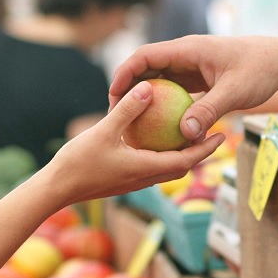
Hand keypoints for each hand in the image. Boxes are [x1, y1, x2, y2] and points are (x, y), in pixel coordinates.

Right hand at [45, 81, 224, 206]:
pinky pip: (150, 166)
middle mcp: (144, 178)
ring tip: (189, 134)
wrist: (56, 189)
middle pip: (181, 166)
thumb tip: (148, 88)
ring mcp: (134, 181)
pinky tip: (155, 139)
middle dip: (199, 152)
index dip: (205, 149)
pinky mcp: (124, 180)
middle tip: (213, 133)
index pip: (186, 161)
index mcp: (146, 169)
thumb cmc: (78, 162)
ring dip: (181, 154)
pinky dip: (161, 154)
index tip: (221, 136)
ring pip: (166, 168)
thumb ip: (127, 110)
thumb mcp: (104, 131)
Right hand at [109, 35, 277, 140]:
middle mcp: (186, 56)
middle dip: (129, 89)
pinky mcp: (199, 79)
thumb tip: (185, 134)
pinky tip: (160, 129)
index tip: (114, 96)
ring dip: (146, 100)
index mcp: (188, 50)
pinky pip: (175, 92)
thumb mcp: (235, 92)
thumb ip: (209, 111)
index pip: (145, 56)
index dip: (125, 74)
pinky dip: (165, 107)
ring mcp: (192, 67)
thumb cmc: (260, 70)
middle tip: (116, 115)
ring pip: (160, 81)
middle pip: (147, 69)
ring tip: (132, 124)